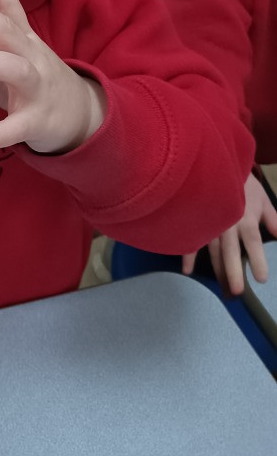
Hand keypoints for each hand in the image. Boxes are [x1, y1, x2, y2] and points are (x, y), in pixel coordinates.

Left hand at [0, 0, 106, 154]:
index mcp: (22, 38)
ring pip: (14, 69)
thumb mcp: (12, 53)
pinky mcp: (36, 121)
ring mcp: (37, 88)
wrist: (79, 117)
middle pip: (6, 28)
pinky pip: (15, 127)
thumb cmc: (31, 79)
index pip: (8, 3)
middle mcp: (31, 56)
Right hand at [182, 172, 276, 294]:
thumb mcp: (261, 197)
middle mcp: (226, 222)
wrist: (214, 164)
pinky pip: (191, 239)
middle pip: (230, 249)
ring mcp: (209, 222)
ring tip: (221, 288)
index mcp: (245, 217)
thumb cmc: (241, 182)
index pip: (252, 241)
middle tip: (237, 291)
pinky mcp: (196, 221)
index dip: (257, 258)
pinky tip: (187, 271)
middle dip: (233, 270)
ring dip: (216, 269)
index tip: (261, 278)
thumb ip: (271, 218)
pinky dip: (187, 255)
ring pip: (212, 249)